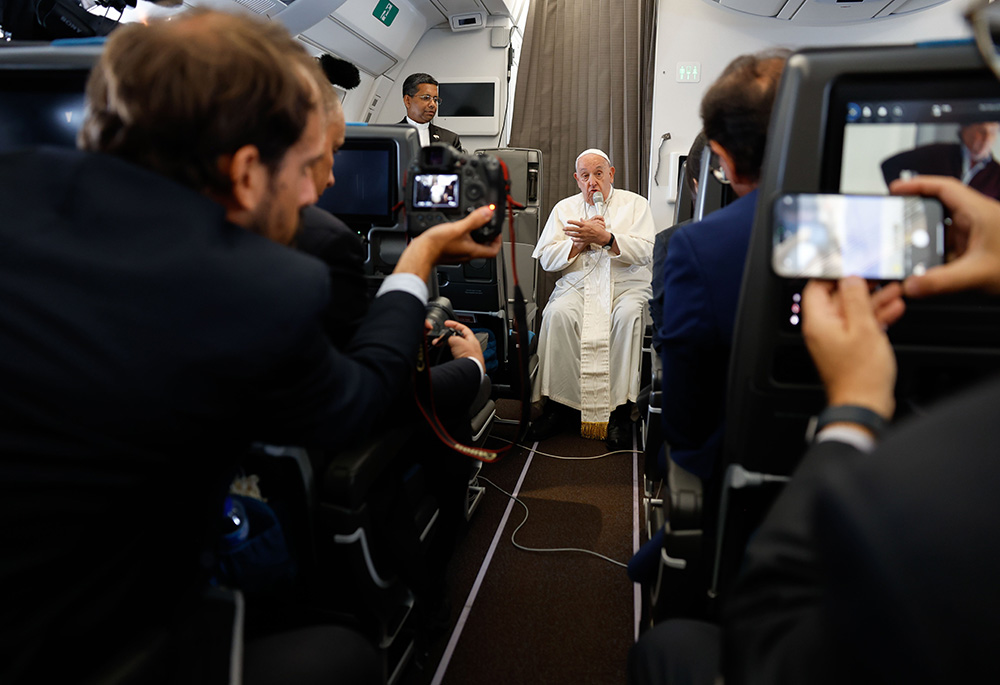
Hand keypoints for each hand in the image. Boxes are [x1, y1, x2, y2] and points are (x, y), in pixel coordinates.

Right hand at [395, 206, 501, 280]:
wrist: (420, 252)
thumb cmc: (437, 244)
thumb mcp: (459, 227)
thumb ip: (474, 219)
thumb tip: (488, 212)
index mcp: (472, 251)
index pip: (494, 251)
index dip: (498, 241)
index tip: (497, 231)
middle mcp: (466, 255)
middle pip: (483, 248)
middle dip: (486, 236)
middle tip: (486, 225)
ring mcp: (457, 254)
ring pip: (471, 246)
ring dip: (474, 236)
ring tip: (471, 224)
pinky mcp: (448, 253)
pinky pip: (460, 245)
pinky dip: (462, 237)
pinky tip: (455, 229)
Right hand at [440, 320, 483, 366]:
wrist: (470, 369)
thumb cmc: (470, 355)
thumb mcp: (457, 341)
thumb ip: (449, 338)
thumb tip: (441, 339)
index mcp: (472, 339)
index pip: (463, 328)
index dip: (454, 324)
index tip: (447, 323)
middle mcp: (470, 346)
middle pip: (457, 337)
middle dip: (449, 336)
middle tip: (442, 336)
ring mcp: (466, 354)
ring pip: (454, 346)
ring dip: (447, 345)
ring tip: (441, 344)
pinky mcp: (462, 361)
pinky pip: (453, 354)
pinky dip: (448, 352)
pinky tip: (445, 352)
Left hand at [563, 216, 609, 249]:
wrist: (601, 236)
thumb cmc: (597, 229)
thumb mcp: (592, 224)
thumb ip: (585, 222)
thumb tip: (581, 219)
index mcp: (585, 225)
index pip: (577, 223)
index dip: (571, 222)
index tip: (567, 221)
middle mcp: (583, 230)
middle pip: (574, 229)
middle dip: (568, 228)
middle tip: (563, 228)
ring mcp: (583, 236)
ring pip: (574, 235)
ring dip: (569, 234)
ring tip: (566, 233)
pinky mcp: (584, 240)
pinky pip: (578, 240)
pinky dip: (574, 240)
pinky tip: (571, 239)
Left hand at [801, 277, 897, 420]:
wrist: (866, 404)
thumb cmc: (860, 375)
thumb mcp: (863, 328)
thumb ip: (856, 300)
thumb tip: (850, 279)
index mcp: (818, 322)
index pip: (816, 288)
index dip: (833, 273)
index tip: (851, 264)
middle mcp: (823, 329)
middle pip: (838, 298)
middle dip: (860, 286)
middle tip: (878, 275)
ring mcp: (837, 339)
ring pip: (854, 311)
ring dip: (874, 300)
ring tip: (894, 289)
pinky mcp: (850, 348)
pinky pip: (861, 325)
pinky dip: (876, 316)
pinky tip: (894, 308)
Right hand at [890, 176, 999, 296]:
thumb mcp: (978, 273)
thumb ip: (941, 281)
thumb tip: (910, 285)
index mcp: (978, 212)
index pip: (943, 188)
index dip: (917, 185)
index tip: (896, 189)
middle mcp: (977, 220)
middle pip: (938, 209)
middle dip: (915, 217)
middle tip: (893, 223)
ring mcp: (977, 236)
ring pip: (943, 233)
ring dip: (926, 242)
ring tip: (908, 252)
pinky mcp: (978, 251)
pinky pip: (950, 250)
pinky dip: (936, 258)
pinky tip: (928, 270)